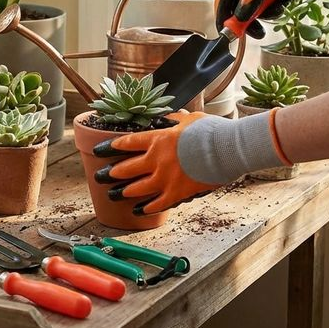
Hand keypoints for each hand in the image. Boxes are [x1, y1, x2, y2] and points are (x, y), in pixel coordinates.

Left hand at [92, 113, 218, 215]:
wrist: (228, 148)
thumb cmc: (211, 131)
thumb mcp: (190, 118)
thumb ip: (176, 120)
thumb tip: (172, 116)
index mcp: (157, 139)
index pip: (127, 142)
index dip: (110, 146)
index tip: (100, 150)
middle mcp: (157, 159)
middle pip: (126, 168)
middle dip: (110, 173)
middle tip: (100, 176)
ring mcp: (165, 179)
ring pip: (137, 188)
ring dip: (123, 192)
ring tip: (113, 194)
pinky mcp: (177, 193)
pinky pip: (157, 204)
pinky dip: (146, 208)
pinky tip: (138, 210)